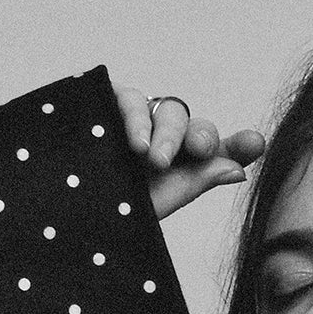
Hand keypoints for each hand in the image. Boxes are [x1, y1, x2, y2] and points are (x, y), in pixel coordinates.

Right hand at [110, 79, 266, 219]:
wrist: (58, 216)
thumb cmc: (113, 210)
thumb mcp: (158, 200)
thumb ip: (197, 181)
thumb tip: (238, 169)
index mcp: (184, 163)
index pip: (218, 148)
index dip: (238, 144)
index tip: (254, 143)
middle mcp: (163, 137)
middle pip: (192, 124)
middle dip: (195, 137)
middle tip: (193, 154)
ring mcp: (135, 119)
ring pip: (162, 108)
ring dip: (162, 129)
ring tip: (150, 154)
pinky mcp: (105, 104)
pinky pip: (127, 97)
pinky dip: (133, 114)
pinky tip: (131, 138)